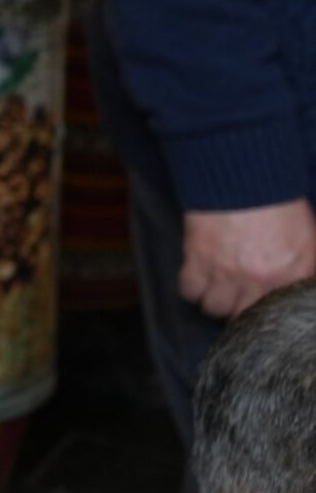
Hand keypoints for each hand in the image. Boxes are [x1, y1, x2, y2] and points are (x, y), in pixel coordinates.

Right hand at [180, 199, 315, 317]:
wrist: (244, 176)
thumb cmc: (277, 202)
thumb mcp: (308, 238)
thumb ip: (305, 267)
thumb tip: (300, 284)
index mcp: (291, 275)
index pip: (276, 313)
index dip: (263, 313)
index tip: (256, 307)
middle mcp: (260, 280)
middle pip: (241, 317)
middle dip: (236, 310)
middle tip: (234, 300)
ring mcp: (227, 272)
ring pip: (213, 308)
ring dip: (213, 301)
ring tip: (214, 290)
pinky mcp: (199, 259)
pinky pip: (189, 290)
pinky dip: (191, 288)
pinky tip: (196, 280)